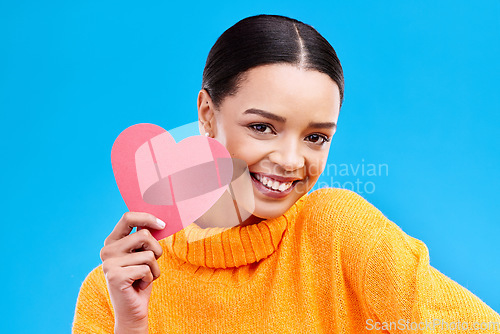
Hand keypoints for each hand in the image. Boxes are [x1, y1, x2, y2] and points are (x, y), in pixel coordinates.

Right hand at [100, 212, 165, 333]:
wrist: (133, 309)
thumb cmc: (141, 279)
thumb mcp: (144, 254)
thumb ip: (145, 238)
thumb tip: (159, 220)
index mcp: (112, 241)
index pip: (128, 217)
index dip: (147, 218)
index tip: (162, 225)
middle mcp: (107, 250)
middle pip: (144, 235)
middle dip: (156, 250)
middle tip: (149, 265)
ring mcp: (109, 263)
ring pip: (149, 254)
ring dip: (154, 268)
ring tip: (143, 277)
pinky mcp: (115, 276)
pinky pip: (147, 269)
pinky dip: (150, 278)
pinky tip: (139, 286)